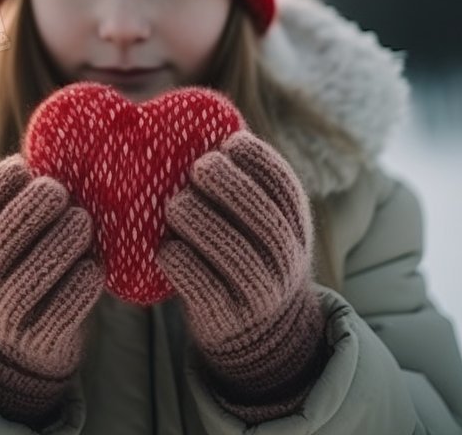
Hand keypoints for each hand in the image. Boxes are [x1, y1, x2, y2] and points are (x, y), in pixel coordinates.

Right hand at [0, 154, 104, 424]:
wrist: (14, 349)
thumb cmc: (20, 272)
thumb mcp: (5, 241)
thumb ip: (22, 207)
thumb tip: (62, 146)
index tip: (25, 166)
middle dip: (29, 212)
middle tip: (59, 190)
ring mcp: (7, 315)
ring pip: (30, 278)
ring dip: (59, 244)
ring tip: (83, 221)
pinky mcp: (39, 340)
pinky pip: (62, 310)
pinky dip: (80, 284)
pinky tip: (94, 266)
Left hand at [156, 130, 328, 419]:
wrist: (261, 333)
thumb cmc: (248, 256)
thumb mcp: (264, 223)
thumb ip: (245, 187)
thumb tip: (198, 128)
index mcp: (295, 226)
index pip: (285, 187)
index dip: (259, 160)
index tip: (230, 141)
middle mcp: (285, 261)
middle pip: (264, 219)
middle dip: (230, 187)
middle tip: (200, 167)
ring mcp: (259, 293)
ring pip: (234, 253)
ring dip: (200, 221)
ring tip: (176, 204)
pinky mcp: (226, 318)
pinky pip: (202, 286)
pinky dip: (180, 261)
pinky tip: (166, 247)